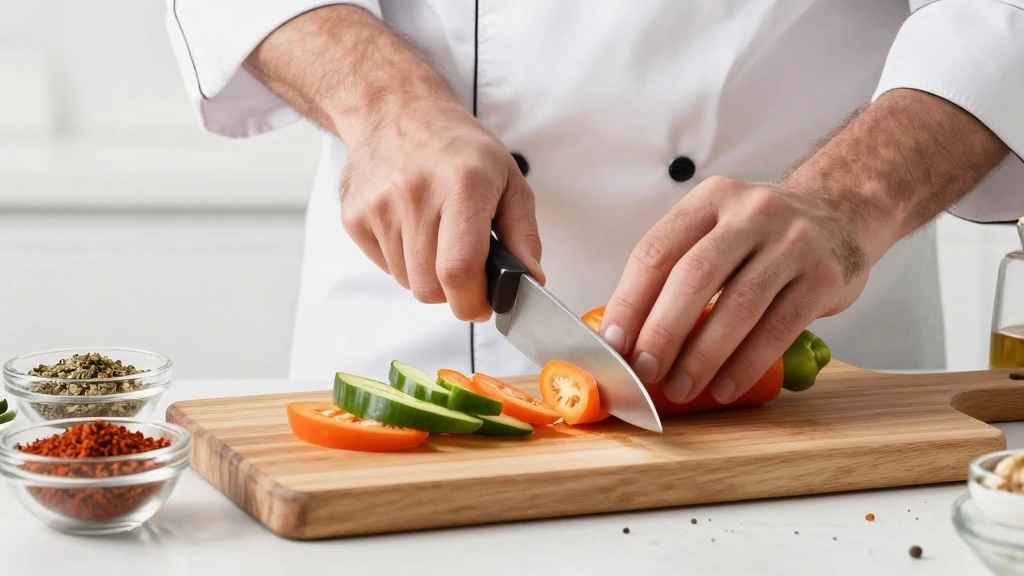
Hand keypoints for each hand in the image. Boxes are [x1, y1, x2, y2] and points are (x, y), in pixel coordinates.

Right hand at [243, 4, 544, 321]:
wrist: (397, 110)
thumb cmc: (459, 148)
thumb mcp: (509, 181)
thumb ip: (524, 235)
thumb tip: (530, 281)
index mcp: (463, 184)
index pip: (458, 271)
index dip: (472, 302)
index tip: (483, 304)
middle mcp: (416, 193)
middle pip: (428, 288)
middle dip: (452, 291)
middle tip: (464, 266)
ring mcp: (378, 205)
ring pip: (406, 281)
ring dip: (426, 273)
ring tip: (436, 235)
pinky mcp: (354, 215)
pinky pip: (384, 266)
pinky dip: (402, 259)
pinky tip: (412, 227)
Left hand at [600, 86, 1010, 405]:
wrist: (841, 212)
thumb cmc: (761, 235)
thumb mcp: (716, 228)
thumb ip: (677, 267)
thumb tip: (626, 334)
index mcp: (710, 200)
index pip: (657, 251)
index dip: (630, 300)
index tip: (613, 342)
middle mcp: (750, 214)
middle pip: (694, 276)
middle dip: (662, 330)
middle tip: (643, 370)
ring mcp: (792, 242)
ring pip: (738, 305)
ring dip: (702, 355)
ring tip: (680, 387)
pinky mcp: (824, 276)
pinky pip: (779, 327)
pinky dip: (746, 363)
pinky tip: (724, 386)